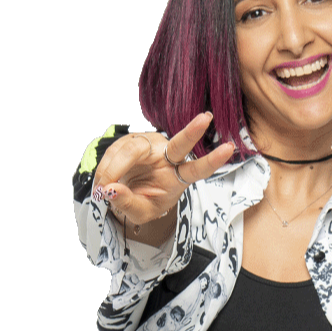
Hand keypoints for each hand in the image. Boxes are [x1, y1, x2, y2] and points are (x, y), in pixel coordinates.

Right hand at [92, 113, 235, 226]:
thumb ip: (128, 203)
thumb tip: (111, 189)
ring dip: (115, 168)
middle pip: (180, 144)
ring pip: (134, 149)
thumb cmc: (142, 202)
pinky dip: (107, 167)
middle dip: (193, 132)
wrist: (127, 192)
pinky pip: (117, 150)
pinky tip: (102, 180)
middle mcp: (169, 157)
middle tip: (206, 119)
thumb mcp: (139, 212)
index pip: (198, 168)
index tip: (229, 148)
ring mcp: (152, 146)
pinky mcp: (133, 140)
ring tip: (103, 188)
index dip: (212, 160)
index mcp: (179, 176)